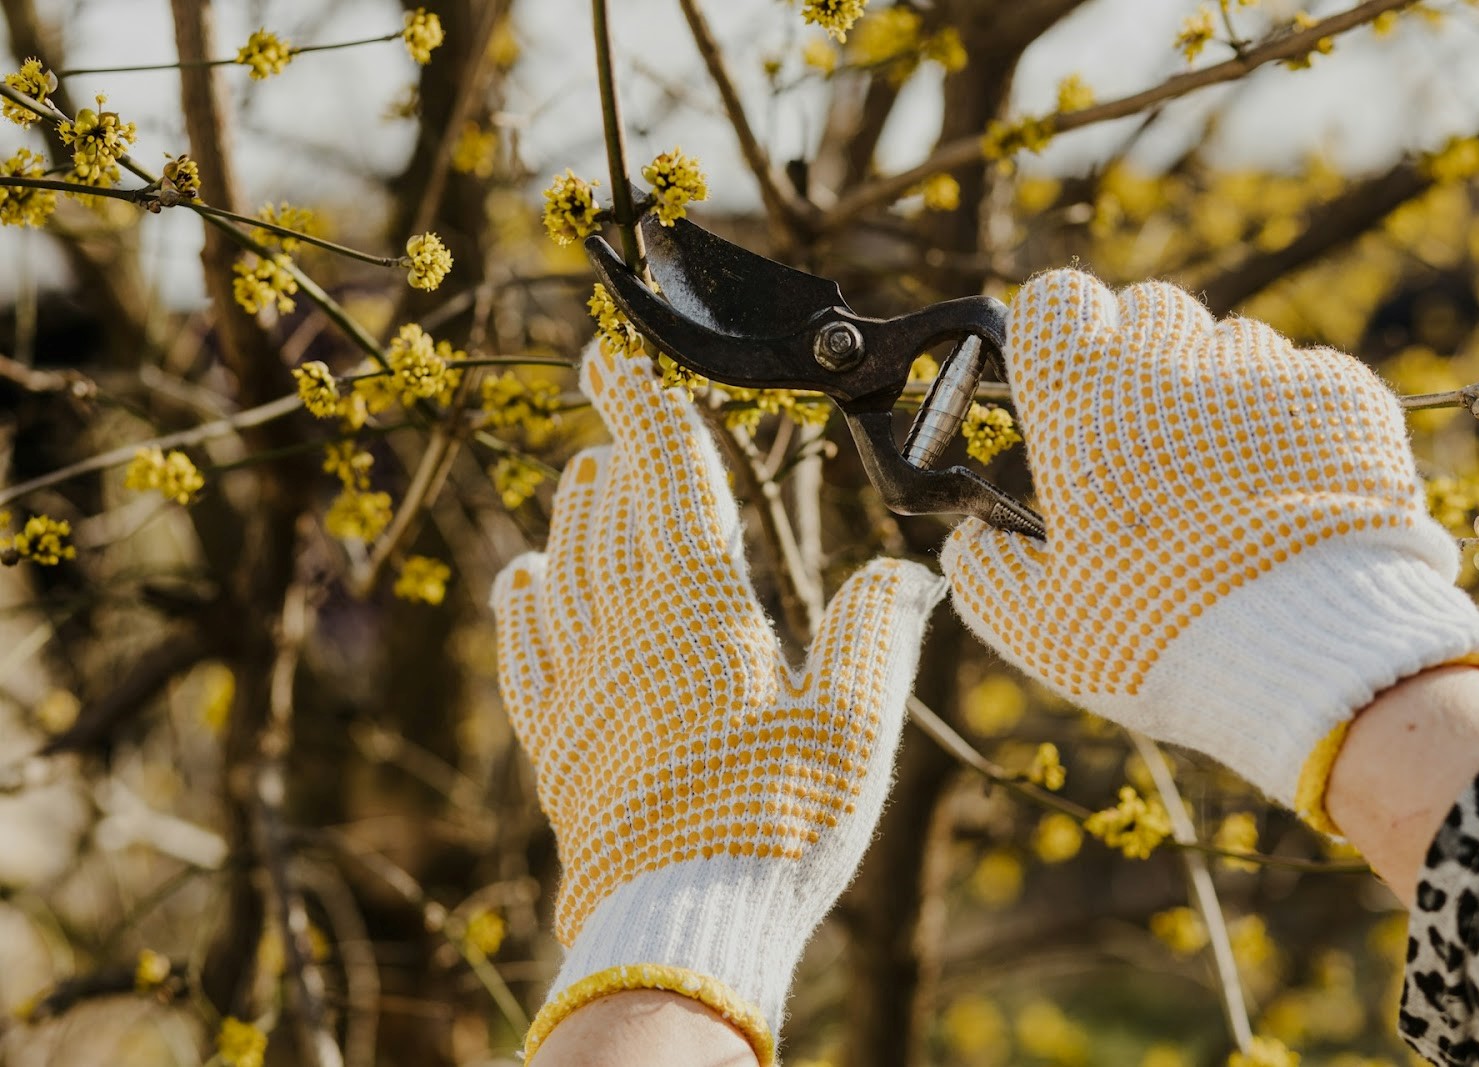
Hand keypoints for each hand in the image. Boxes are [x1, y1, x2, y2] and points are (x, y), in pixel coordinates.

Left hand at [492, 346, 944, 1064]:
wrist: (680, 925)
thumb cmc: (777, 820)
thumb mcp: (857, 724)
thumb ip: (877, 633)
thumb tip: (908, 569)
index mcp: (699, 608)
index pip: (668, 480)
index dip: (644, 410)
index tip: (616, 356)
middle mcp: (625, 629)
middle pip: (612, 516)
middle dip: (616, 456)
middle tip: (617, 419)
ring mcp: (580, 685)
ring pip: (566, 570)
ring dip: (574, 515)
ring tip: (581, 478)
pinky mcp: (556, 742)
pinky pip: (526, 652)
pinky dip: (522, 606)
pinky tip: (522, 580)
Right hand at [941, 270, 1478, 824]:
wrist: (1312, 653)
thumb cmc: (1157, 637)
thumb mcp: (1038, 627)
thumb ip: (985, 572)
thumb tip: (971, 543)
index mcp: (1082, 401)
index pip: (1055, 301)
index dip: (1059, 336)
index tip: (1067, 381)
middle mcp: (1171, 361)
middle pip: (1149, 310)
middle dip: (1144, 359)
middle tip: (1147, 442)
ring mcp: (1264, 371)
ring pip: (1233, 344)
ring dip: (1221, 390)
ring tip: (1230, 478)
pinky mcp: (1343, 394)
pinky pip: (1306, 379)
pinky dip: (1294, 420)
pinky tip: (1296, 488)